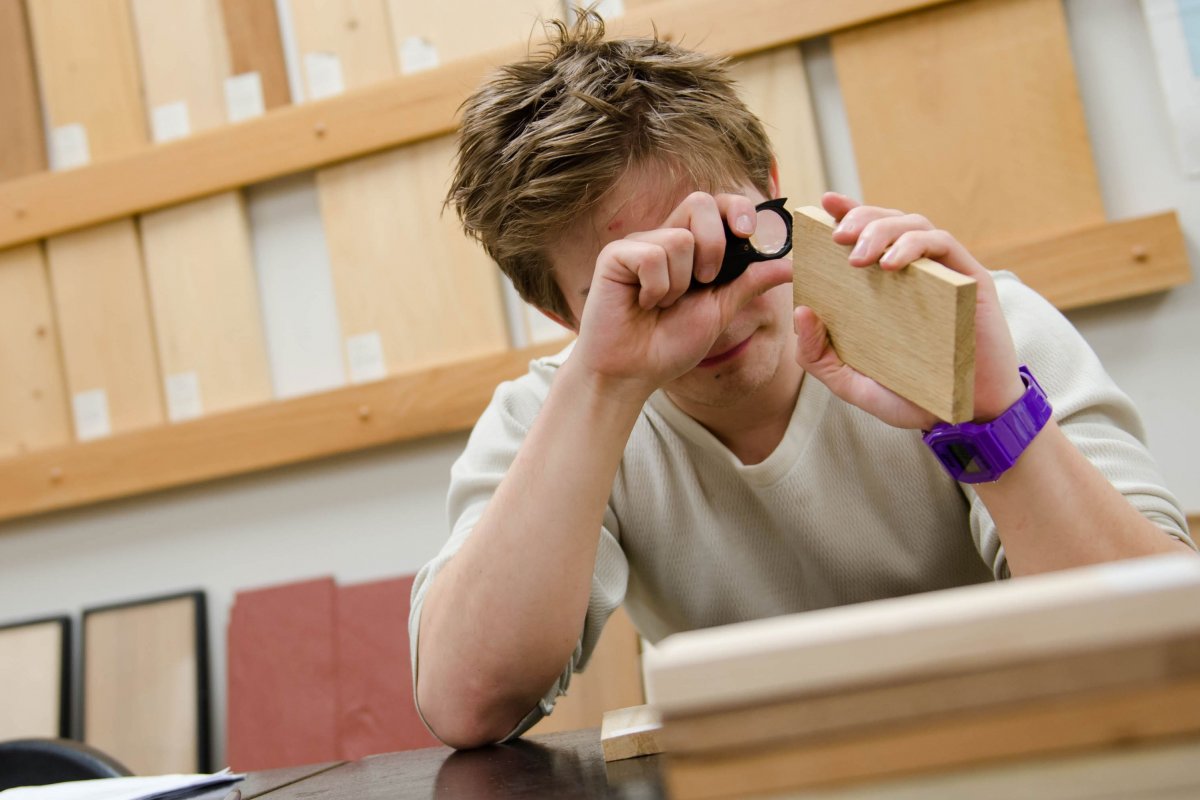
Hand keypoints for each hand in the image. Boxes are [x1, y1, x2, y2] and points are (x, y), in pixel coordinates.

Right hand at [570, 191, 792, 401]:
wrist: (633, 374)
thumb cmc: (669, 345)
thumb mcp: (720, 310)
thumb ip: (750, 282)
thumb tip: (790, 263)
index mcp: (691, 248)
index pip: (717, 206)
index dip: (736, 208)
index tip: (749, 231)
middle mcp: (664, 238)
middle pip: (700, 203)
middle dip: (714, 244)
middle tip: (705, 280)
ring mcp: (638, 244)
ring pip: (679, 238)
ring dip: (680, 284)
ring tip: (663, 304)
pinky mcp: (615, 255)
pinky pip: (651, 255)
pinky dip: (655, 288)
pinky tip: (642, 304)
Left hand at [793, 192, 1024, 428]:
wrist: (965, 417)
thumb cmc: (913, 396)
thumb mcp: (852, 382)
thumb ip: (819, 356)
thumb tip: (801, 311)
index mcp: (885, 287)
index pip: (865, 235)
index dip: (846, 211)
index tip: (822, 204)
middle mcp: (914, 273)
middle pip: (887, 221)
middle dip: (859, 219)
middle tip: (836, 238)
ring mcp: (942, 273)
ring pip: (914, 223)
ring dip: (882, 230)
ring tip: (858, 256)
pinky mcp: (971, 279)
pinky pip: (943, 244)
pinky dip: (915, 245)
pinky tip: (892, 263)